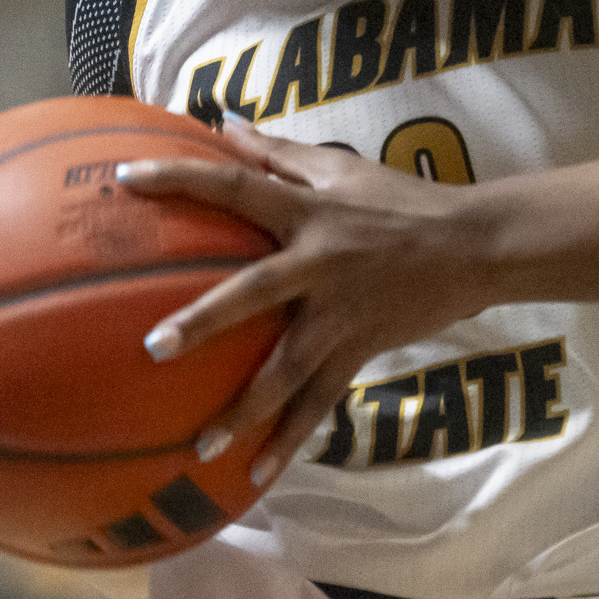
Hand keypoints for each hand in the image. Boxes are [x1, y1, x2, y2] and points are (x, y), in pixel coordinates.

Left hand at [117, 118, 492, 491]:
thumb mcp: (343, 168)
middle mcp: (319, 263)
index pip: (237, 186)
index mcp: (309, 212)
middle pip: (255, 292)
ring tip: (199, 445)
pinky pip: (320, 401)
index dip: (182, 177)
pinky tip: (255, 475)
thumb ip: (280, 153)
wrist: (473, 246)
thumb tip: (223, 122)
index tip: (125, 177)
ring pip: (287, 367)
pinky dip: (290, 440)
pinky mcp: (359, 349)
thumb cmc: (403, 201)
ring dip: (244, 408)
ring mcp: (340, 313)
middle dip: (206, 320)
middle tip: (154, 347)